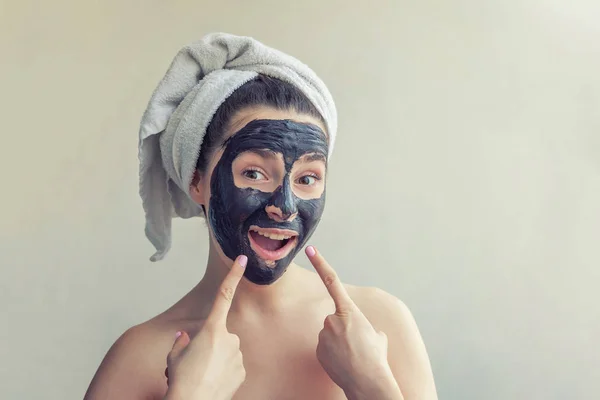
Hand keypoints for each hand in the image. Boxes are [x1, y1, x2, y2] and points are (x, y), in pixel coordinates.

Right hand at [164, 255, 247, 399]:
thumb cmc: (181, 380)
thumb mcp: (174, 357)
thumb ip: (181, 343)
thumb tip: (184, 338)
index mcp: (212, 329)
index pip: (224, 295)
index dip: (233, 275)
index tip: (243, 259)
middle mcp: (229, 338)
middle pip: (220, 335)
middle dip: (210, 345)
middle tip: (196, 362)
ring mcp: (238, 355)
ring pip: (227, 352)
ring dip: (216, 359)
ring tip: (202, 374)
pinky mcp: (242, 371)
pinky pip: (232, 366)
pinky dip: (223, 372)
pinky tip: (212, 383)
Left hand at [306, 246, 403, 399]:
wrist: (368, 381)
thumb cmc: (376, 357)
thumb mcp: (377, 335)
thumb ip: (365, 326)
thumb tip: (362, 332)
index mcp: (349, 311)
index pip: (332, 281)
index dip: (321, 263)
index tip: (311, 249)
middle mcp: (332, 320)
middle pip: (336, 319)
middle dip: (345, 330)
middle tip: (358, 345)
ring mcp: (323, 335)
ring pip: (330, 334)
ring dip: (340, 343)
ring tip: (353, 355)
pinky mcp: (318, 350)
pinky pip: (325, 347)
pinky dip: (333, 353)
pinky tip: (344, 362)